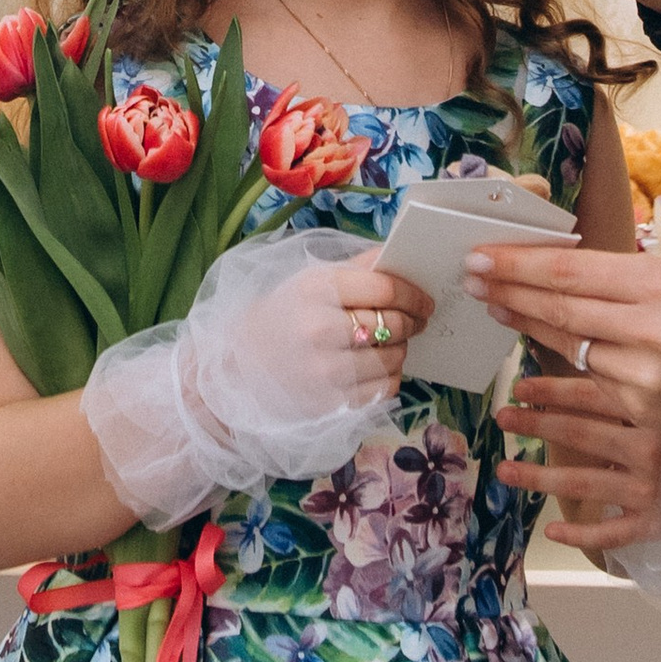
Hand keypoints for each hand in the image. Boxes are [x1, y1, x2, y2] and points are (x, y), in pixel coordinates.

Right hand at [267, 249, 431, 404]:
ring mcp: (325, 370)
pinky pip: (384, 388)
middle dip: (412, 321)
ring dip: (401, 349)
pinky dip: (389, 377)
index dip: (413, 294)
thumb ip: (356, 268)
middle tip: (416, 321)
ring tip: (390, 344)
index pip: (385, 288)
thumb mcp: (307, 282)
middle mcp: (319, 329)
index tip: (424, 300)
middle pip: (393, 323)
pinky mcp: (330, 403)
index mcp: (314, 289)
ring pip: (393, 357)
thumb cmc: (280, 319)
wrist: (236, 370)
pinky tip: (376, 367)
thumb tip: (400, 258)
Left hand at [483, 246, 660, 442]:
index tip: (483, 255)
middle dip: (509, 289)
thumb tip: (558, 269)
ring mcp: (644, 373)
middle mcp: (652, 326)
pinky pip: (588, 380)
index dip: (520, 263)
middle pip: (560, 306)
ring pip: (567, 345)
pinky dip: (558, 362)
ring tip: (496, 305)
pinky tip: (536, 348)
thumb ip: (625, 279)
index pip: (572, 270)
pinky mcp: (641, 409)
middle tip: (472, 276)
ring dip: (526, 324)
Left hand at [498, 364, 660, 551]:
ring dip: (538, 477)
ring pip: (584, 481)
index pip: (593, 398)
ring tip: (504, 471)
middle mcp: (651, 450)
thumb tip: (570, 357)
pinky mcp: (651, 523)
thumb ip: (623, 388)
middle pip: (582, 434)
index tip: (519, 387)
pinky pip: (611, 532)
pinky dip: (580, 534)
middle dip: (537, 425)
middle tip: (503, 418)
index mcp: (651, 413)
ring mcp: (650, 489)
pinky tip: (552, 529)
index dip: (552, 391)